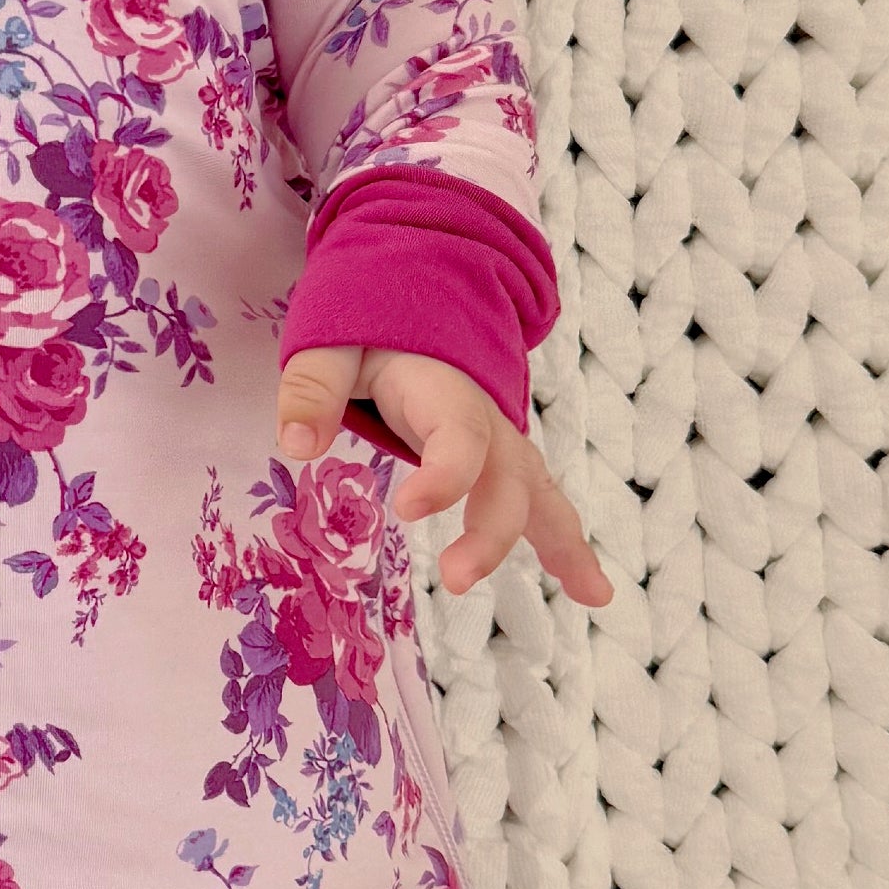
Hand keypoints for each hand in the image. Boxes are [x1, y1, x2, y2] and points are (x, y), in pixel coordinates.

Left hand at [276, 345, 611, 605]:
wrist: (421, 295)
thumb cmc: (374, 325)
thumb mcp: (331, 342)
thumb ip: (312, 388)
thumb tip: (296, 446)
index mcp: (445, 389)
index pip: (457, 435)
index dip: (442, 474)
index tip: (405, 509)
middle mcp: (487, 419)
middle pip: (504, 478)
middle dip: (490, 533)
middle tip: (454, 580)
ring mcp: (502, 442)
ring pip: (540, 492)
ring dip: (563, 543)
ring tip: (592, 594)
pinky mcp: (503, 461)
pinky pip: (542, 502)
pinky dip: (568, 545)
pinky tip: (592, 592)